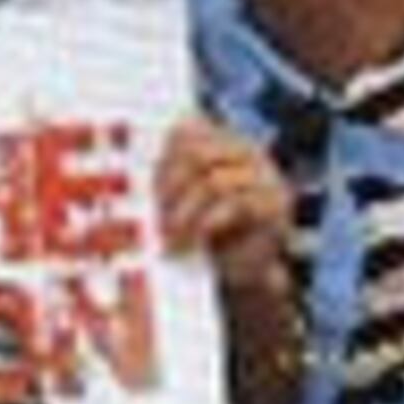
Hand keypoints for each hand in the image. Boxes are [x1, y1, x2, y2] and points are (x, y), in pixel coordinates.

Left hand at [156, 115, 292, 297]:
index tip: (150, 193)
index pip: (187, 132)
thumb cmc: (210, 233)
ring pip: (214, 182)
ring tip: (171, 238)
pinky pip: (235, 205)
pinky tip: (195, 242)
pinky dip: (207, 225)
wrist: (245, 271)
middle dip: (171, 189)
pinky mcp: (275, 205)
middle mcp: (248, 151)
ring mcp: (266, 176)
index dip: (163, 162)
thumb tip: (128, 171)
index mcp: (224, 141)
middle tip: (157, 220)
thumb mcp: (185, 200)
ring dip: (185, 214)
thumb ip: (169, 179)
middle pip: (198, 155)